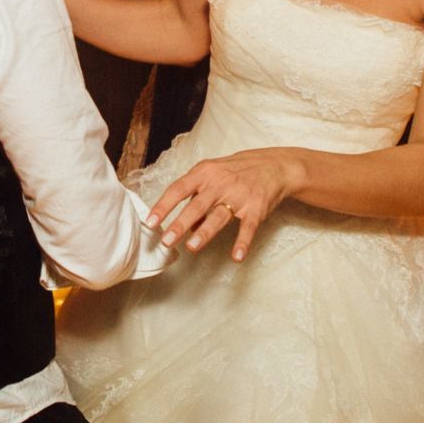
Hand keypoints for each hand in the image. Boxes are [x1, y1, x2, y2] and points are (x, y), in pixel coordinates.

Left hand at [146, 148, 300, 260]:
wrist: (273, 166)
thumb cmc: (235, 171)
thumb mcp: (212, 175)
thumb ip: (196, 198)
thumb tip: (185, 226)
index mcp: (204, 173)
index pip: (178, 189)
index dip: (163, 206)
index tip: (150, 222)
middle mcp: (220, 183)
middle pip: (196, 205)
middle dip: (180, 224)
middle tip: (166, 241)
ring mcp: (239, 195)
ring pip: (219, 216)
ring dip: (204, 232)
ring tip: (191, 248)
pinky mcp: (256, 208)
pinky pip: (248, 227)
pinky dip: (243, 242)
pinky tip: (237, 256)